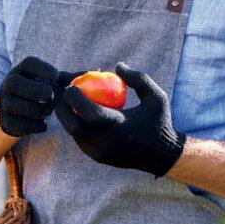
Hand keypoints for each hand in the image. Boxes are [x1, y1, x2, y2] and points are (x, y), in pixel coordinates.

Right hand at [0, 56, 84, 136]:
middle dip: (34, 90)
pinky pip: (15, 123)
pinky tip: (43, 126)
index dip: (43, 69)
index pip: (29, 63)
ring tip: (47, 111)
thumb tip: (93, 72)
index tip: (55, 78)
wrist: (22, 113)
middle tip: (50, 96)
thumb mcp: (54, 83)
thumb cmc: (42, 92)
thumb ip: (70, 79)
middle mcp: (9, 83)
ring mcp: (4, 102)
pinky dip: (31, 126)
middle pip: (15, 83)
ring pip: (13, 104)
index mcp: (23, 70)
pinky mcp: (5, 120)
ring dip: (34, 109)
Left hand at [54, 62, 185, 177]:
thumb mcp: (156, 97)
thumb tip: (117, 66)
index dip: (75, 98)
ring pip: (73, 134)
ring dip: (67, 117)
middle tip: (64, 95)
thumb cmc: (159, 121)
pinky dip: (75, 126)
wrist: (161, 155)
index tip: (71, 86)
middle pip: (73, 126)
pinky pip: (79, 140)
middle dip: (62, 109)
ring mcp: (100, 153)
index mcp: (120, 127)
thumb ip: (138, 78)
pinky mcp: (97, 157)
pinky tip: (78, 112)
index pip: (90, 112)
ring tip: (69, 102)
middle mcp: (107, 143)